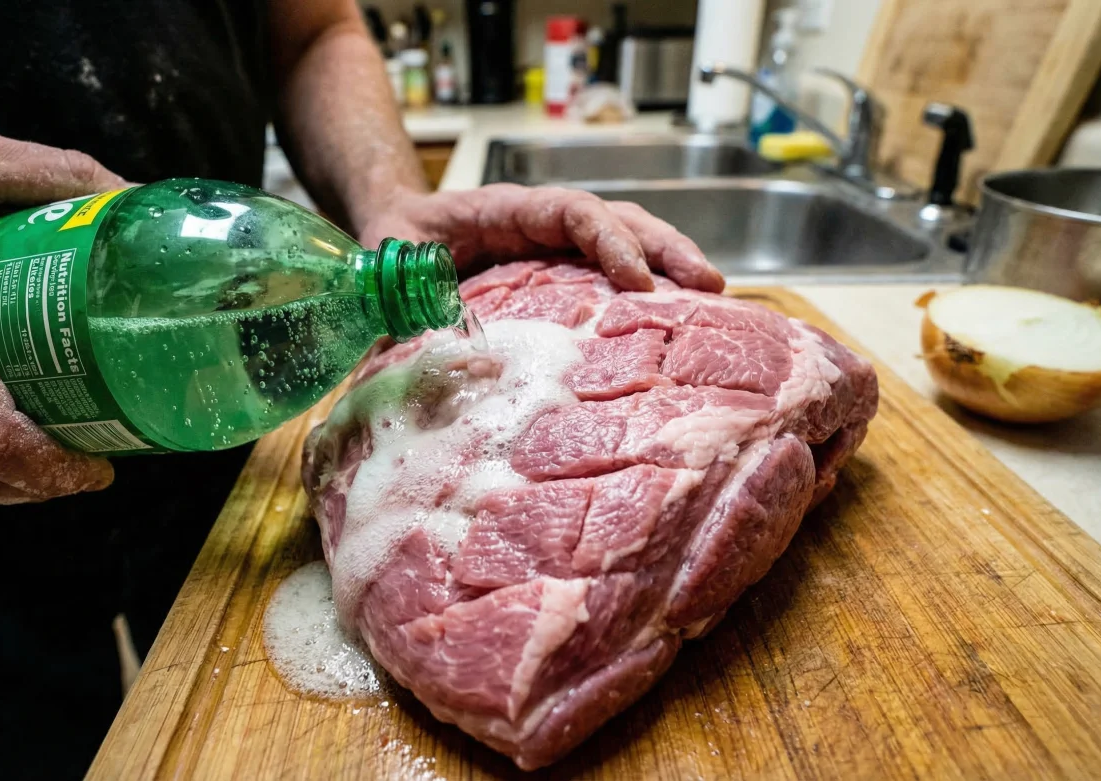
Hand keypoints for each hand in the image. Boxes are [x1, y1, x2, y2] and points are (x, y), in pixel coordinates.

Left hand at [357, 185, 724, 292]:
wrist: (391, 233)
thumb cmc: (393, 243)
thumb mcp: (387, 265)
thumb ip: (401, 300)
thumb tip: (412, 353)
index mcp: (507, 211)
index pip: (572, 211)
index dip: (609, 240)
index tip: (636, 279)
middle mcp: (543, 223)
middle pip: (618, 220)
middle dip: (665, 248)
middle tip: (710, 284)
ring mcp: (557, 246)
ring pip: (626, 242)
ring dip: (670, 265)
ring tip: (713, 298)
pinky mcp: (560, 273)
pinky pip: (611, 274)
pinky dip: (647, 290)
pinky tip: (677, 320)